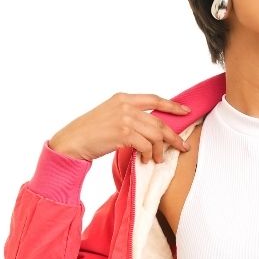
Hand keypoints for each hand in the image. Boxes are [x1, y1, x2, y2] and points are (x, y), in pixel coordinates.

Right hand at [49, 92, 193, 163]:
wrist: (72, 142)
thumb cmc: (89, 133)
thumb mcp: (109, 115)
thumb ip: (128, 116)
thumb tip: (149, 127)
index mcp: (123, 98)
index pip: (154, 99)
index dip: (172, 105)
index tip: (186, 111)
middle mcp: (125, 106)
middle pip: (159, 121)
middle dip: (173, 136)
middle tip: (183, 146)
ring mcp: (124, 119)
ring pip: (155, 135)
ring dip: (160, 150)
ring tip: (157, 159)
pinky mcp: (123, 133)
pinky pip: (146, 145)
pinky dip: (149, 155)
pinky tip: (145, 160)